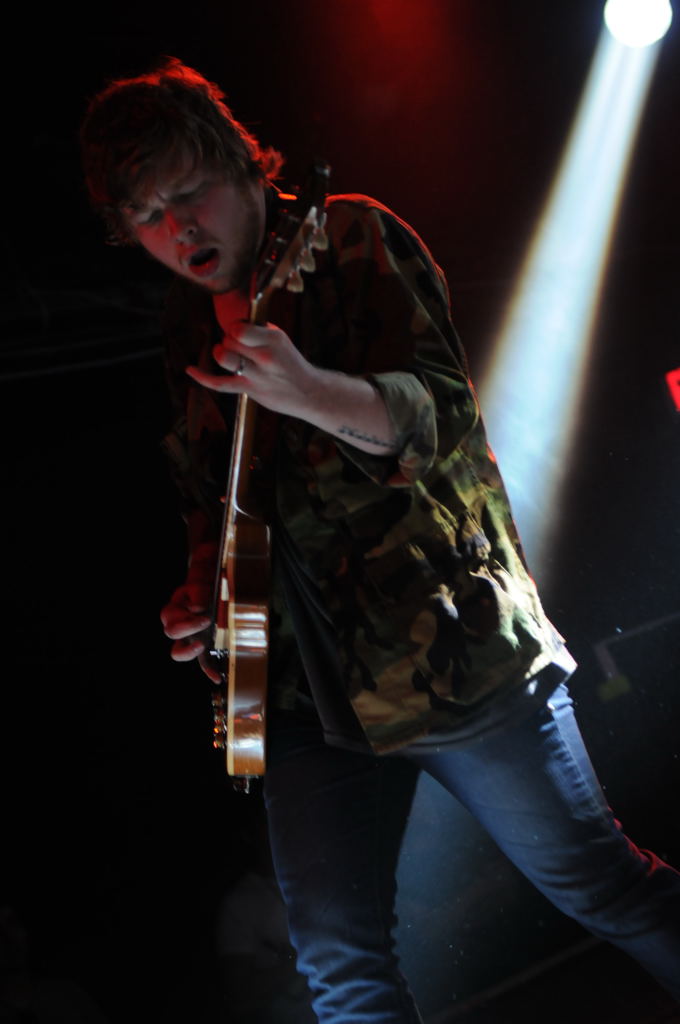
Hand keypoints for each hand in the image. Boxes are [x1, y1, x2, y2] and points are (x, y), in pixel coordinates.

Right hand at [160, 547, 220, 682]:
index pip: (171, 616)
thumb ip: (198, 594)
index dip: (187, 617)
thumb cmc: (202, 589)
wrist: (208, 592)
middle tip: (206, 621)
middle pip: (171, 632)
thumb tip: (198, 608)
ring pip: (178, 652)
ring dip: (189, 651)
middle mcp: (175, 626)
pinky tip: (217, 677)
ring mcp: (186, 639)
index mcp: (172, 611)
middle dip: (188, 627)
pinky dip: (207, 669)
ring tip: (202, 646)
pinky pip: (200, 661)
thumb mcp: (199, 586)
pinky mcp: (199, 645)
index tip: (204, 612)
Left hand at [186, 321, 321, 419]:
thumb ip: (258, 330)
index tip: (239, 332)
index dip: (234, 328)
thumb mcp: (281, 339)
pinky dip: (202, 377)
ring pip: (223, 357)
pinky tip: (190, 370)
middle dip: (229, 341)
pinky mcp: (249, 390)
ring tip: (227, 355)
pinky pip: (219, 383)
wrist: (308, 392)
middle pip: (229, 340)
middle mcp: (265, 356)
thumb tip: (234, 322)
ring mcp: (256, 375)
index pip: (239, 327)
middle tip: (240, 348)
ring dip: (221, 353)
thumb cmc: (291, 364)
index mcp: (274, 339)